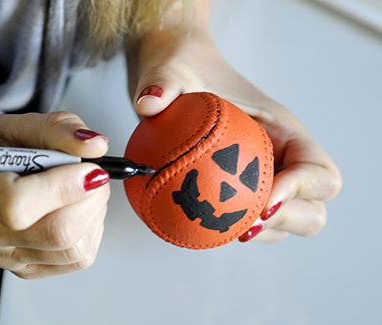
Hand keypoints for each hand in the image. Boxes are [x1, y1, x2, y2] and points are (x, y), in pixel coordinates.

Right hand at [0, 111, 109, 278]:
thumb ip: (57, 129)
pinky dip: (90, 230)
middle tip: (92, 171)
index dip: (65, 187)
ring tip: (81, 187)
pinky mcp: (27, 268)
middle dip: (91, 198)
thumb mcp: (14, 124)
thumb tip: (96, 145)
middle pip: (56, 234)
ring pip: (74, 250)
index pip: (19, 205)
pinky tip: (75, 207)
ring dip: (93, 213)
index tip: (88, 167)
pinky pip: (77, 259)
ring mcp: (5, 257)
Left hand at [126, 3, 341, 242]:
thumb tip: (149, 104)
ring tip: (220, 228)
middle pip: (313, 208)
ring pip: (284, 223)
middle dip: (285, 220)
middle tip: (244, 222)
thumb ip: (163, 83)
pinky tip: (198, 224)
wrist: (176, 76)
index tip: (262, 197)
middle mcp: (281, 159)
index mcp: (283, 132)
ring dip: (260, 232)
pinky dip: (233, 231)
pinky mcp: (237, 192)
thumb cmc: (186, 69)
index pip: (320, 172)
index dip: (301, 190)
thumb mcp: (172, 71)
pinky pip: (248, 222)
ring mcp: (262, 178)